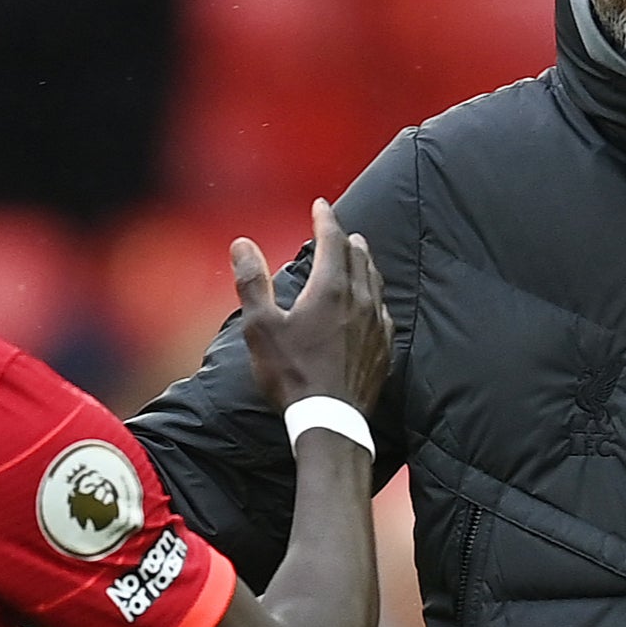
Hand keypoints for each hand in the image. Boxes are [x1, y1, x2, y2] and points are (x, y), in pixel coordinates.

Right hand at [232, 198, 391, 415]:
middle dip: (346, 238)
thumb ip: (252, 282)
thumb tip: (241, 244)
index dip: (325, 218)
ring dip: (364, 262)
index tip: (321, 204)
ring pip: (375, 279)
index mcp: (330, 288)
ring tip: (357, 255)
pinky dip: (374, 295)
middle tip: (338, 229)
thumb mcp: (261, 327)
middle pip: (358, 256)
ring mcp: (376, 324)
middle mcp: (360, 299)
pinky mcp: (384, 347)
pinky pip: (383, 309)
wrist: (331, 422)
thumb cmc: (292, 375)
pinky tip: (371, 302)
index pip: (332, 240)